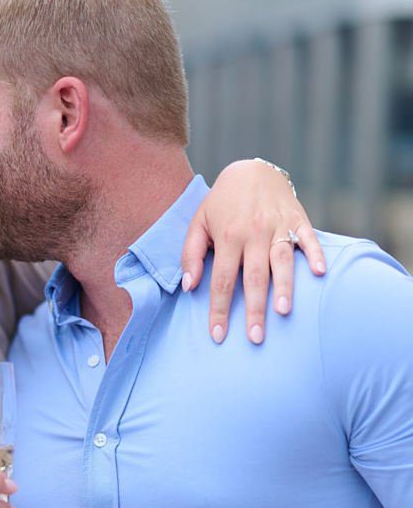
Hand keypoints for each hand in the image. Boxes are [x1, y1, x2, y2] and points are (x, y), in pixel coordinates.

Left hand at [181, 159, 326, 345]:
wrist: (252, 170)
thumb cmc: (222, 204)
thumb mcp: (198, 223)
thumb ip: (190, 255)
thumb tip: (188, 286)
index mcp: (227, 237)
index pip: (221, 280)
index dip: (219, 309)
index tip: (218, 335)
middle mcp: (254, 233)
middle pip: (254, 277)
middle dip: (254, 309)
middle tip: (255, 337)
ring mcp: (278, 226)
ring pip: (282, 261)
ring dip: (284, 287)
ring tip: (283, 313)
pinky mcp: (299, 220)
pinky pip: (308, 239)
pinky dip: (315, 255)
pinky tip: (319, 273)